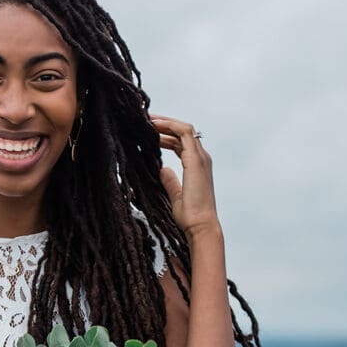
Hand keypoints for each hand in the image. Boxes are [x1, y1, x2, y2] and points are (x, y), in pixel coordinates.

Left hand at [150, 115, 220, 238]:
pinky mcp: (196, 159)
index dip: (166, 135)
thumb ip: (170, 182)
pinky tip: (154, 126)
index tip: (149, 133)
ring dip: (165, 122)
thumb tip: (163, 171)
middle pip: (183, 132)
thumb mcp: (176, 196)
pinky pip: (184, 132)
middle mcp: (202, 159)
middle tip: (145, 121)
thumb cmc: (190, 217)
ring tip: (147, 120)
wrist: (200, 226)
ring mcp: (201, 158)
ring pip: (184, 129)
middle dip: (164, 124)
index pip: (182, 143)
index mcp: (197, 167)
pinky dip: (169, 126)